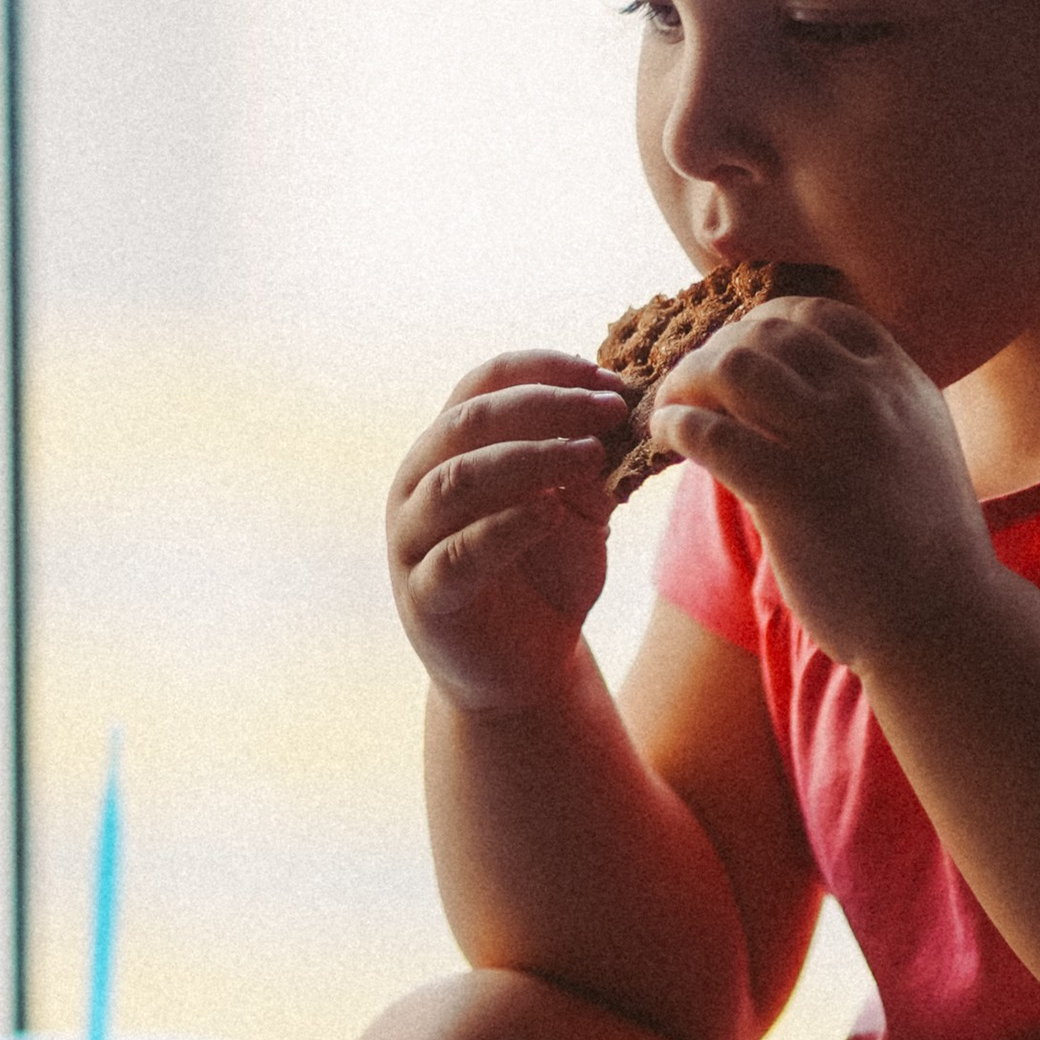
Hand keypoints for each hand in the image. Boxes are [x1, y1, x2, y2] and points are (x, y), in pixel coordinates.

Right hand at [388, 353, 629, 714]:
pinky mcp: (424, 596)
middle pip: (469, 420)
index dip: (545, 370)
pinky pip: (457, 554)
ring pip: (457, 479)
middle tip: (609, 411)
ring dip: (529, 458)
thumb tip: (628, 405)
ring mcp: (412, 539)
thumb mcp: (580, 506)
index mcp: (449, 447)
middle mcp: (418, 482)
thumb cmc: (547, 575)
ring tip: (591, 456)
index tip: (609, 378)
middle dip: (546, 406)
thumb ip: (591, 459)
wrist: (524, 669)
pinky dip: (507, 527)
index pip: (483, 383)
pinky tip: (554, 515)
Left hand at [649, 294, 993, 672]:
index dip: (759, 326)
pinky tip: (668, 437)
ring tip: (671, 408)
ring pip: (733, 367)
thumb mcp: (917, 447)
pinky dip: (676, 425)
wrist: (946, 621)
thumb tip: (793, 384)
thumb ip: (871, 407)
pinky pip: (713, 434)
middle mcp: (869, 398)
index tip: (736, 356)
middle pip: (765, 332)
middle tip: (689, 386)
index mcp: (901, 381)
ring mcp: (832, 442)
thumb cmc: (924, 546)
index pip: (815, 315)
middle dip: (715, 351)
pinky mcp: (793, 494)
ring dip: (687, 380)